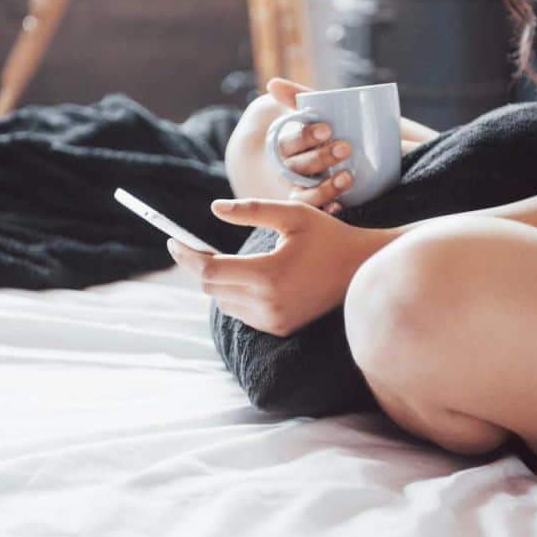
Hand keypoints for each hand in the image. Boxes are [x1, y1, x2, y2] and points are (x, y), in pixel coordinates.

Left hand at [166, 198, 395, 336]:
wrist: (364, 270)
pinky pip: (243, 313)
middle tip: (191, 245)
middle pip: (213, 288)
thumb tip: (213, 209)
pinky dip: (236, 294)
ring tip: (218, 259)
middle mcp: (268, 304)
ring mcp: (275, 321)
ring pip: (225, 302)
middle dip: (199, 266)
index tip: (172, 240)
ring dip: (218, 282)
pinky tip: (244, 276)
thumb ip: (251, 210)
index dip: (186, 256)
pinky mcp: (282, 328)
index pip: (209, 271)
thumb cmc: (329, 236)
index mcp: (268, 275)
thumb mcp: (292, 215)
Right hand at [266, 78, 355, 214]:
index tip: (327, 129)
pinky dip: (328, 210)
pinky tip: (339, 207)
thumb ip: (299, 98)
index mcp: (290, 148)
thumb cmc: (346, 128)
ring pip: (303, 194)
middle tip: (346, 148)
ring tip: (348, 177)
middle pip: (295, 169)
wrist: (385, 153)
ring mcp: (307, 191)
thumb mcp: (325, 112)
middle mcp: (294, 172)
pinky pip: (318, 214)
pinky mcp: (323, 207)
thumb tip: (272, 83)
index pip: (287, 143)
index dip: (304, 136)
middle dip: (319, 158)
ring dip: (323, 187)